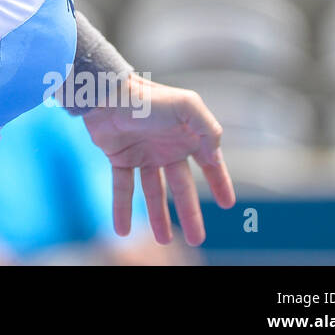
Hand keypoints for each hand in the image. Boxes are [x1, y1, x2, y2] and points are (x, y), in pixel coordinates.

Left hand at [80, 73, 235, 245]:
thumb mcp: (188, 107)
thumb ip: (208, 130)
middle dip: (190, 214)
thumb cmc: (147, 98)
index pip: (208, 164)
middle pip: (181, 187)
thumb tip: (215, 158)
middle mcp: (166, 146)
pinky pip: (123, 187)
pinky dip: (122, 208)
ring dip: (158, 217)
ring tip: (163, 240)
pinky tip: (122, 230)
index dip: (219, 182)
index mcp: (186, 135)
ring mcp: (143, 153)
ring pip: (154, 192)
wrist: (106, 94)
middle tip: (197, 240)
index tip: (227, 204)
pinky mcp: (119, 157)